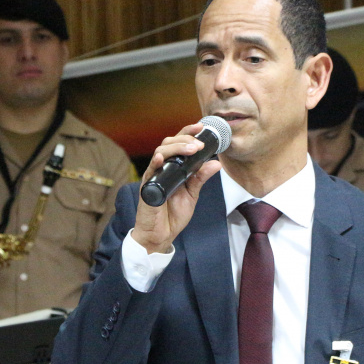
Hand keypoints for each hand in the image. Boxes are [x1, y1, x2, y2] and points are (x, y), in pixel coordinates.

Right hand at [133, 123, 222, 253]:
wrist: (161, 235)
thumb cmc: (172, 215)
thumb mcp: (192, 194)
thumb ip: (200, 177)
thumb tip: (216, 162)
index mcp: (173, 168)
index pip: (178, 144)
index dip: (188, 133)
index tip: (201, 127)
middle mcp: (162, 168)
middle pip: (168, 144)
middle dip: (184, 139)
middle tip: (199, 144)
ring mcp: (153, 177)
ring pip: (159, 153)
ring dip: (175, 148)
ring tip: (191, 149)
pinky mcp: (147, 188)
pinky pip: (149, 172)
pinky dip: (155, 163)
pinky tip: (161, 158)